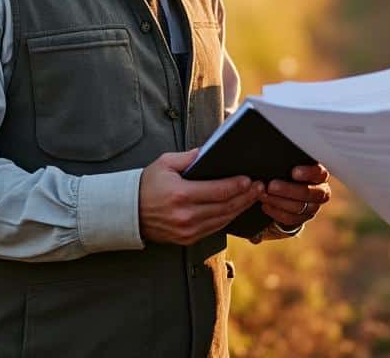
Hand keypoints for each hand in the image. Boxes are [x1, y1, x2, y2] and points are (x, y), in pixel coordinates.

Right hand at [139, 149, 263, 245]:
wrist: (129, 213)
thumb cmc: (146, 185)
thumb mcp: (165, 164)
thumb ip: (188, 157)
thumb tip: (209, 151)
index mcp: (180, 195)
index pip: (217, 191)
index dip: (236, 186)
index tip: (250, 179)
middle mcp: (185, 215)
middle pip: (225, 207)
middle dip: (245, 196)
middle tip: (260, 186)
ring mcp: (187, 230)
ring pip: (223, 219)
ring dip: (240, 208)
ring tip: (253, 196)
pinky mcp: (188, 239)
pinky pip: (215, 228)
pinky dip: (228, 218)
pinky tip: (237, 208)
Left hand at [259, 163, 330, 227]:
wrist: (289, 193)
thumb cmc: (288, 171)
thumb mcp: (290, 163)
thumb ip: (287, 158)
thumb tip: (274, 143)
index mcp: (320, 175)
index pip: (319, 173)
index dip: (308, 173)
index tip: (293, 171)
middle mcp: (321, 191)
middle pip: (308, 193)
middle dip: (288, 190)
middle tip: (271, 186)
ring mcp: (314, 207)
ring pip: (299, 208)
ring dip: (278, 202)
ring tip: (263, 195)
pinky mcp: (304, 219)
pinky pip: (291, 219)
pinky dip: (276, 213)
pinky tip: (265, 206)